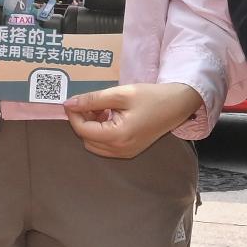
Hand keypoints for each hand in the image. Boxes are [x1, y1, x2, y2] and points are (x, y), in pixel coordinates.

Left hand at [65, 80, 201, 157]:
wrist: (176, 105)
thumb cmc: (151, 97)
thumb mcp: (120, 94)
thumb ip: (93, 99)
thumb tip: (69, 104)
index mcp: (117, 136)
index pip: (82, 130)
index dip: (74, 114)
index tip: (72, 100)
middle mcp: (120, 150)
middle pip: (86, 139)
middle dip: (83, 121)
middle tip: (90, 103)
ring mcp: (125, 153)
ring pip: (94, 145)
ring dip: (91, 128)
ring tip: (101, 109)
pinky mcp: (129, 151)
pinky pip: (105, 146)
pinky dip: (101, 133)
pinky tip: (109, 117)